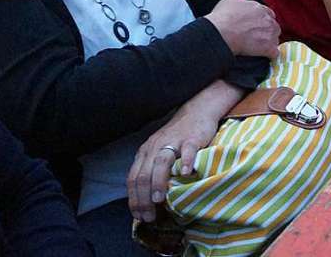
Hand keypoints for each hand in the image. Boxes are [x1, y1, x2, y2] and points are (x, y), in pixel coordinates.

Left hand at [127, 104, 217, 221]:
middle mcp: (155, 147)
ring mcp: (173, 142)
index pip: (133, 179)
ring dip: (158, 183)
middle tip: (149, 216)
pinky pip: (187, 150)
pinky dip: (186, 162)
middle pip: (143, 174)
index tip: (139, 217)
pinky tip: (187, 173)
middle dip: (143, 199)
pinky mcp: (191, 138)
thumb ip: (151, 170)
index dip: (133, 200)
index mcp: (145, 152)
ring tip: (160, 200)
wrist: (197, 111)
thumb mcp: (158, 152)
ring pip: (160, 163)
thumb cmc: (178, 137)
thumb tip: (147, 200)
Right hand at [205, 0, 280, 57]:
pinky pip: (275, 52)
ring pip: (275, 39)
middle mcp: (268, 19)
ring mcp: (269, 33)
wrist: (221, 33)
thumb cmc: (223, 16)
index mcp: (260, 8)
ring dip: (269, 43)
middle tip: (256, 38)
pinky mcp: (268, 47)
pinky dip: (271, 54)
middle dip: (267, 32)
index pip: (269, 14)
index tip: (255, 27)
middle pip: (274, 26)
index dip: (262, 21)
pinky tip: (264, 56)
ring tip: (258, 48)